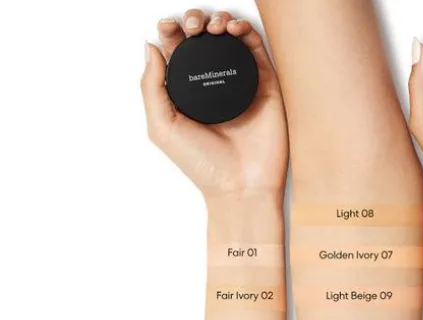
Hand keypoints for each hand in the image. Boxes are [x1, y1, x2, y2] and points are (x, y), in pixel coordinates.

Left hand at [141, 11, 287, 199]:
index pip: (177, 50)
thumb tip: (149, 46)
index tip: (169, 27)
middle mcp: (213, 85)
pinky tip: (234, 30)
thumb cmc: (203, 166)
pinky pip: (256, 50)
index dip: (172, 31)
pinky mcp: (265, 87)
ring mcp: (240, 85)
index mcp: (187, 92)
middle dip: (194, 21)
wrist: (241, 187)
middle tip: (192, 27)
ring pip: (229, 39)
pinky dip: (245, 32)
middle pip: (203, 38)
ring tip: (212, 27)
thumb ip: (151, 87)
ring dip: (219, 21)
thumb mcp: (162, 126)